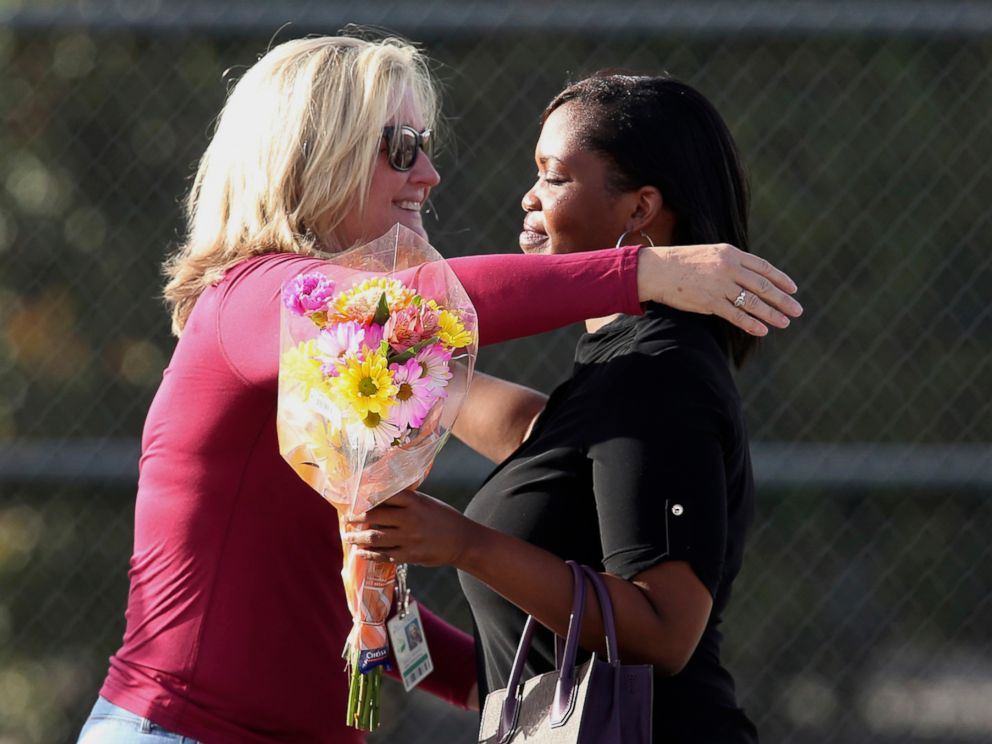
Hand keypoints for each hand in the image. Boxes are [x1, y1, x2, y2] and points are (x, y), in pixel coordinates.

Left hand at [344, 489, 474, 567]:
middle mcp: (410, 519)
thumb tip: (378, 497)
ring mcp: (409, 539)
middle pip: (374, 517)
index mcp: (414, 502)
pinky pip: (384, 555)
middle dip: (356, 519)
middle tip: (347, 519)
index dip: (365, 497)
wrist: (463, 541)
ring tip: (348, 537)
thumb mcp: (426, 502)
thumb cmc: (443, 518)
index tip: (354, 499)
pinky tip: (361, 552)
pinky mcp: (410, 556)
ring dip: (358, 538)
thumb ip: (405, 500)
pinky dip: (369, 554)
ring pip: (375, 538)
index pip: (383, 495)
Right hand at [637, 244, 802, 335]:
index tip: (793, 289)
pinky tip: (762, 330)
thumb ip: (731, 263)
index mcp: (731, 254)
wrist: (657, 270)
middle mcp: (729, 268)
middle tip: (797, 310)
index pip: (764, 267)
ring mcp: (720, 285)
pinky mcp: (710, 302)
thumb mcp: (710, 254)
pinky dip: (751, 323)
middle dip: (783, 300)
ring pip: (753, 302)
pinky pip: (736, 315)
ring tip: (784, 322)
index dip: (780, 279)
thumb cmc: (682, 263)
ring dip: (771, 314)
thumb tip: (750, 276)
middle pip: (763, 286)